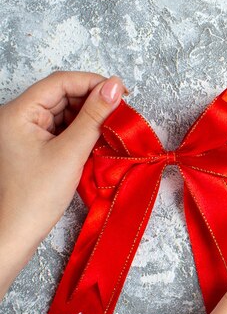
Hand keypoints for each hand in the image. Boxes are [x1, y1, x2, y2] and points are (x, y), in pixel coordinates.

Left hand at [0, 71, 125, 297]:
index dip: (92, 83)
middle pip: (63, 95)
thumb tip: (115, 87)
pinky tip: (98, 139)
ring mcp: (26, 131)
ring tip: (112, 127)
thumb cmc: (37, 195)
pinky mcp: (34, 145)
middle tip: (122, 112)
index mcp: (18, 112)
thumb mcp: (71, 151)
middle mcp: (18, 117)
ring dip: (90, 117)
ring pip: (65, 112)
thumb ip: (94, 116)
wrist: (18, 231)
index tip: (121, 92)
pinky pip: (62, 128)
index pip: (60, 82)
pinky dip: (82, 131)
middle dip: (93, 101)